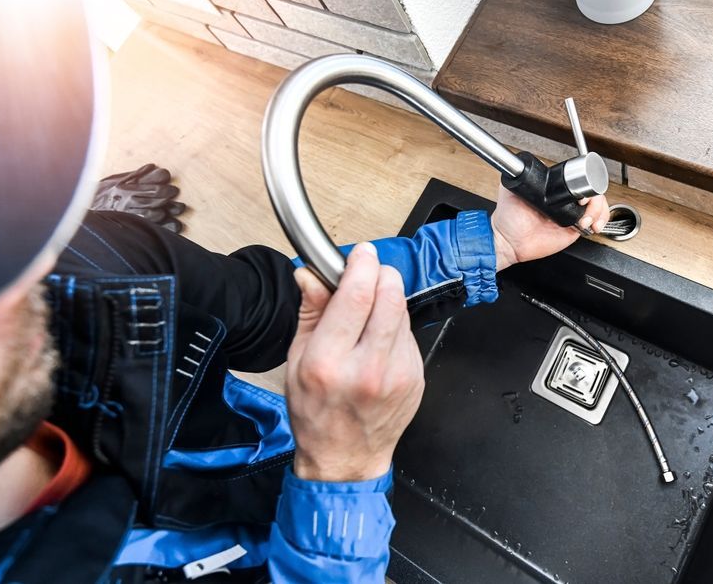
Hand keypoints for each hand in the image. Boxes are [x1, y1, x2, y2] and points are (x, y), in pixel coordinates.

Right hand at [285, 243, 423, 481]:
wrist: (346, 459)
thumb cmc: (316, 413)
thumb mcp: (297, 361)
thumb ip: (309, 312)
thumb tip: (311, 273)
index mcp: (329, 362)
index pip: (356, 295)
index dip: (361, 264)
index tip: (360, 254)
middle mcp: (367, 368)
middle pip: (389, 295)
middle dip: (380, 274)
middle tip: (369, 274)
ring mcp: (397, 374)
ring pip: (402, 310)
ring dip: (388, 299)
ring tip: (368, 315)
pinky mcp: (415, 377)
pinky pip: (409, 334)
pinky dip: (395, 326)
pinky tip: (378, 342)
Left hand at [491, 184, 609, 271]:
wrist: (509, 241)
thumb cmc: (509, 217)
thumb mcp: (512, 189)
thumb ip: (519, 175)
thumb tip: (524, 162)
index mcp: (554, 190)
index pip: (577, 180)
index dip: (584, 183)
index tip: (579, 192)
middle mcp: (565, 201)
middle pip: (592, 191)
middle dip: (595, 197)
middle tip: (583, 204)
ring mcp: (571, 214)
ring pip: (598, 205)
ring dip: (598, 210)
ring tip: (586, 219)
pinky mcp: (574, 230)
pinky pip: (595, 222)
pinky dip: (600, 220)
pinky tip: (592, 224)